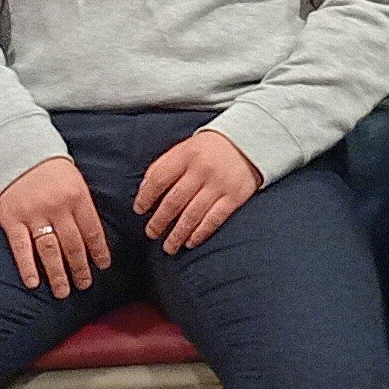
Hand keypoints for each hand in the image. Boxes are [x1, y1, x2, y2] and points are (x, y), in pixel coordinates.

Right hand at [0, 158, 108, 295]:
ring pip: (49, 250)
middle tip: (84, 285)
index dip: (99, 251)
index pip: (92, 230)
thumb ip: (82, 207)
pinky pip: (21, 247)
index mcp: (76, 197)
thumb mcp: (74, 182)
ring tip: (64, 291)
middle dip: (80, 268)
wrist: (16, 153)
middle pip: (72, 244)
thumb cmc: (50, 171)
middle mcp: (56, 207)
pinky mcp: (12, 219)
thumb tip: (94, 239)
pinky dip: (27, 267)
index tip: (103, 266)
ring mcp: (33, 214)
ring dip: (58, 274)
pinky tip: (34, 283)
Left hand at [135, 127, 261, 251]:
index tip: (139, 210)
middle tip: (151, 233)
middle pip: (174, 200)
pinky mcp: (234, 197)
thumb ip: (164, 165)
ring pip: (192, 215)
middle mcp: (202, 169)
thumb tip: (144, 189)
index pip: (159, 178)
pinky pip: (214, 220)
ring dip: (177, 234)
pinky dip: (200, 233)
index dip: (146, 196)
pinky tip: (190, 242)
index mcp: (186, 154)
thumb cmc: (210, 148)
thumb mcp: (185, 148)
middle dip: (159, 220)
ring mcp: (219, 184)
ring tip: (168, 247)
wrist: (249, 141)